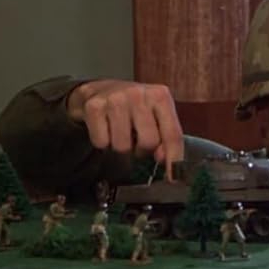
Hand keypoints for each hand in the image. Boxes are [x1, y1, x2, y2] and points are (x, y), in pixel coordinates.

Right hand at [67, 79, 184, 180]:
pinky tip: (106, 128)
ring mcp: (115, 99)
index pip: (172, 134)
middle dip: (142, 149)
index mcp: (160, 96)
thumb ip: (166, 138)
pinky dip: (103, 142)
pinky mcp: (94, 107)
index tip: (173, 178)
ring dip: (121, 146)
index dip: (174, 159)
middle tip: (136, 141)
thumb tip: (164, 159)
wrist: (101, 90)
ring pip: (123, 146)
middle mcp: (139, 94)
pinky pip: (101, 142)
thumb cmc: (134, 107)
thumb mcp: (156, 116)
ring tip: (121, 132)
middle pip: (149, 142)